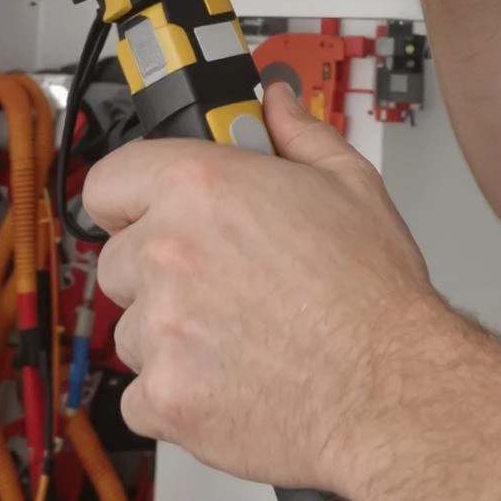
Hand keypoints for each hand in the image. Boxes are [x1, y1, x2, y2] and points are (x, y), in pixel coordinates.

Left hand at [84, 83, 454, 498]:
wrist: (392, 387)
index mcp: (201, 188)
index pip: (108, 182)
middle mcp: (168, 253)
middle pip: (118, 262)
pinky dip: (175, 397)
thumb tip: (274, 103)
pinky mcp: (163, 397)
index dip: (129, 199)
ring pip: (131, 332)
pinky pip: (140, 396)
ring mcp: (160, 330)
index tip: (145, 214)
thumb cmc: (374, 294)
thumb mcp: (350, 185)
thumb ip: (297, 134)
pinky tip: (229, 382)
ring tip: (240, 338)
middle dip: (158, 274)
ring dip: (170, 337)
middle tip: (221, 287)